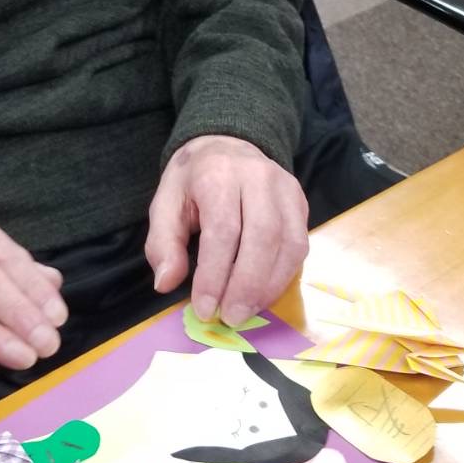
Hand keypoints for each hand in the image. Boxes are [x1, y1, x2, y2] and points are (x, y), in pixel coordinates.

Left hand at [146, 135, 307, 324]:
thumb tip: (166, 283)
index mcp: (218, 174)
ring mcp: (285, 189)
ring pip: (289, 243)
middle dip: (246, 285)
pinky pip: (299, 245)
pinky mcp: (300, 202)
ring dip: (269, 285)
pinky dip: (284, 275)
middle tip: (230, 317)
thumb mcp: (165, 204)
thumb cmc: (193, 181)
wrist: (227, 145)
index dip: (215, 274)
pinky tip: (264, 294)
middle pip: (263, 237)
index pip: (223, 230)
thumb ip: (163, 244)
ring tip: (247, 311)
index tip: (205, 309)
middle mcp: (258, 178)